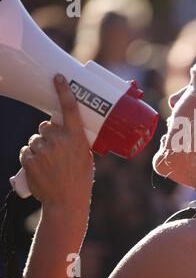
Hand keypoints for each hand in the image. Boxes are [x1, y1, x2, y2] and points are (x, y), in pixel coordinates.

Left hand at [19, 75, 93, 210]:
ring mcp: (43, 149)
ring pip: (35, 138)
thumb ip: (76, 140)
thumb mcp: (86, 156)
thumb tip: (67, 130)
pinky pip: (27, 150)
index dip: (63, 91)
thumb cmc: (80, 179)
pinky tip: (40, 167)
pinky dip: (31, 156)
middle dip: (49, 133)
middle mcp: (59, 140)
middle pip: (46, 125)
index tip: (57, 77)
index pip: (70, 108)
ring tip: (49, 162)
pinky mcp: (30, 159)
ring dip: (40, 146)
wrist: (66, 200)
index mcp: (76, 138)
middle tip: (56, 148)